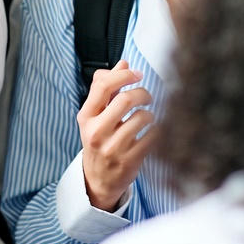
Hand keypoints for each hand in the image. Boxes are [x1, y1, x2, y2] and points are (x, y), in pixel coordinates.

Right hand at [77, 60, 158, 210]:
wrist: (98, 180)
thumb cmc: (99, 141)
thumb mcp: (95, 115)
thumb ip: (108, 88)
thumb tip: (123, 63)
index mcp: (86, 117)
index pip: (104, 85)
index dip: (124, 74)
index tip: (137, 74)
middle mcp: (97, 132)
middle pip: (127, 99)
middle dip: (143, 93)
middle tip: (147, 97)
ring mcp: (112, 148)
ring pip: (142, 117)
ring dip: (150, 114)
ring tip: (148, 117)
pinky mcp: (129, 161)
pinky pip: (153, 136)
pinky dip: (157, 130)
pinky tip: (152, 131)